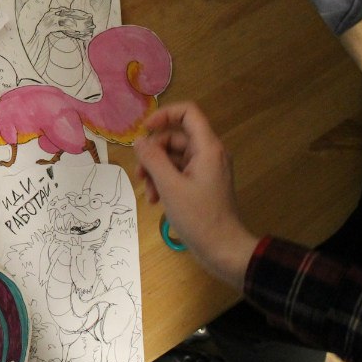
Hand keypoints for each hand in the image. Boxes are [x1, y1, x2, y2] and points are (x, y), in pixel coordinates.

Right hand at [133, 102, 258, 288]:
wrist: (223, 249)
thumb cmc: (198, 216)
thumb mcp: (170, 186)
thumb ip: (152, 159)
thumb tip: (139, 141)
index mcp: (207, 147)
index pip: (188, 112)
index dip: (164, 115)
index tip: (144, 131)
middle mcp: (209, 153)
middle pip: (175, 137)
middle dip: (153, 154)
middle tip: (140, 174)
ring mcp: (206, 169)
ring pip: (174, 157)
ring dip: (156, 172)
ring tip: (149, 194)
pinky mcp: (202, 184)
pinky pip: (179, 172)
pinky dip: (165, 182)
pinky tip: (156, 201)